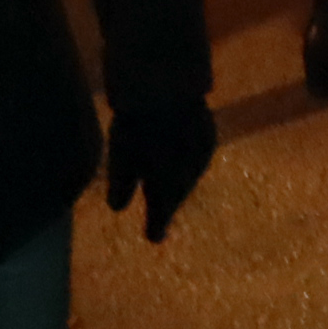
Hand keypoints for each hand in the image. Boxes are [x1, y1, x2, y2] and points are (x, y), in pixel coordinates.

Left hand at [104, 97, 215, 242]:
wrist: (169, 90)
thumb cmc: (137, 130)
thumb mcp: (121, 160)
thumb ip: (121, 187)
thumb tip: (118, 208)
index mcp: (167, 190)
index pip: (160, 218)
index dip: (156, 228)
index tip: (155, 238)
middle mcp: (190, 178)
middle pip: (176, 195)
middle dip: (166, 200)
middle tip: (158, 210)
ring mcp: (203, 156)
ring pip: (188, 174)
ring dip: (176, 176)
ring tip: (163, 173)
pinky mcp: (209, 136)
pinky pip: (196, 154)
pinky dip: (184, 156)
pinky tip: (174, 147)